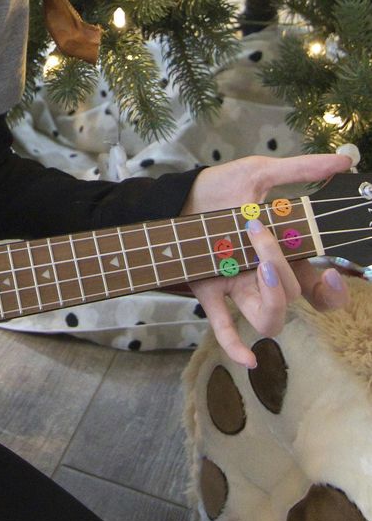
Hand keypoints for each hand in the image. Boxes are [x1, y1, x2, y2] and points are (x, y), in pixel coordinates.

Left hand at [183, 153, 351, 367]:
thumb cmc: (220, 188)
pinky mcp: (210, 292)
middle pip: (295, 297)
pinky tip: (248, 360)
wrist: (176, 194)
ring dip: (272, 299)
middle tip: (258, 231)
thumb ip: (302, 170)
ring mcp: (240, 288)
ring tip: (257, 264)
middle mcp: (266, 277)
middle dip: (284, 267)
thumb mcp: (260, 174)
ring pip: (270, 318)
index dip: (333, 292)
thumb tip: (344, 160)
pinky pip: (227, 328)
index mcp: (286, 254)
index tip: (330, 270)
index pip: (320, 288)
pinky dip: (237, 346)